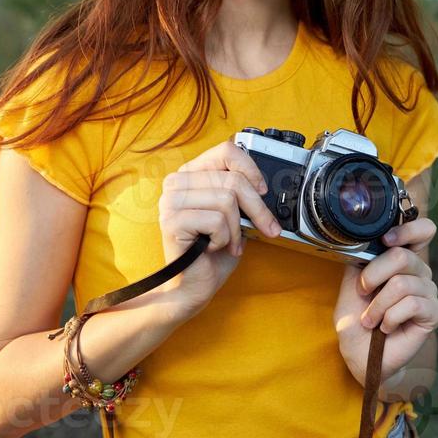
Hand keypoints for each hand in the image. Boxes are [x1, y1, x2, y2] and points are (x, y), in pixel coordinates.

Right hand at [156, 138, 282, 320]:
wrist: (195, 286)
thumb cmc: (213, 251)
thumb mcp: (233, 214)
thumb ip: (240, 192)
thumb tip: (264, 184)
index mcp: (191, 174)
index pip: (225, 151)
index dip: (251, 168)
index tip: (263, 190)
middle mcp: (176, 182)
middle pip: (232, 180)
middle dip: (256, 208)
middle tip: (266, 228)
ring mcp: (170, 201)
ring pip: (227, 200)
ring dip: (237, 229)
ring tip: (229, 243)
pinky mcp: (171, 222)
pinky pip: (216, 221)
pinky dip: (225, 239)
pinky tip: (213, 247)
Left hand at [333, 217, 437, 385]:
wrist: (358, 352)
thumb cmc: (356, 316)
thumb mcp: (352, 281)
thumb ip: (363, 257)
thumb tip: (368, 237)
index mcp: (402, 258)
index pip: (423, 230)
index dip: (408, 229)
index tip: (385, 240)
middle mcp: (419, 271)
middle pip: (402, 256)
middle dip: (373, 276)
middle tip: (363, 293)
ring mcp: (428, 291)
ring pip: (402, 284)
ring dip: (377, 305)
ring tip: (370, 319)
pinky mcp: (434, 313)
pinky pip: (412, 304)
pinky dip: (390, 317)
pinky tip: (386, 327)